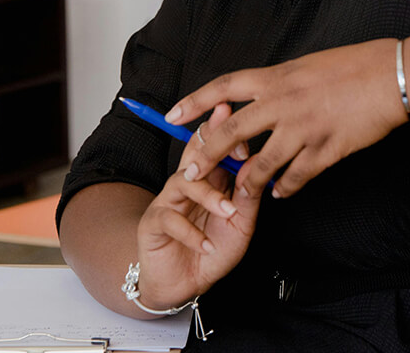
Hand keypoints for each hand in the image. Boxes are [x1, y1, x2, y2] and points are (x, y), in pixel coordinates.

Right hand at [134, 102, 259, 309]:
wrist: (186, 285)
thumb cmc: (214, 250)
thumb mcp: (240, 224)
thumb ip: (247, 196)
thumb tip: (256, 163)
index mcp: (211, 180)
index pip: (215, 146)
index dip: (226, 133)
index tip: (244, 124)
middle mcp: (188, 184)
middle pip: (193, 152)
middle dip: (210, 142)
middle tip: (233, 145)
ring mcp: (168, 201)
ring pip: (184, 183)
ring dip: (209, 196)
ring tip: (227, 212)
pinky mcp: (153, 223)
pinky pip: (169, 219)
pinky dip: (191, 233)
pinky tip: (206, 244)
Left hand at [165, 37, 407, 199]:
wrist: (392, 76)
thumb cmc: (356, 64)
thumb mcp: (309, 64)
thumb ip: (283, 83)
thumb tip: (264, 94)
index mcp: (278, 77)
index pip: (224, 87)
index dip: (195, 102)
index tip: (173, 116)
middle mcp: (284, 102)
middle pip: (230, 132)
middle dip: (206, 154)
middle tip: (190, 171)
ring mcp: (304, 128)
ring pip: (261, 164)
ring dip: (249, 181)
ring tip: (243, 191)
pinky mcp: (326, 149)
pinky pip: (297, 177)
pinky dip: (286, 187)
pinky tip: (282, 192)